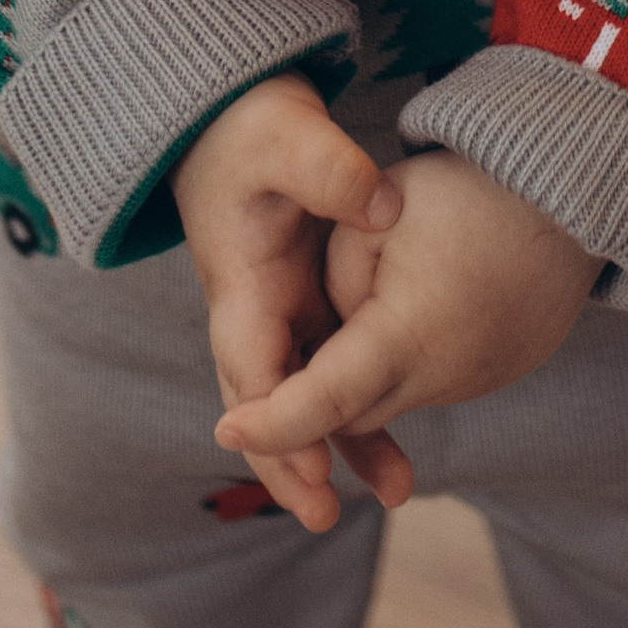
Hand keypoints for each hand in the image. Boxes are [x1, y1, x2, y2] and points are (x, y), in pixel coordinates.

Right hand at [173, 72, 408, 531]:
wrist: (228, 109)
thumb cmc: (251, 122)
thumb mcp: (287, 134)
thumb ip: (331, 169)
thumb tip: (385, 210)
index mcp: (240, 281)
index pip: (254, 367)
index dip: (278, 421)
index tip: (310, 467)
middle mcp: (253, 307)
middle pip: (270, 402)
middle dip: (294, 462)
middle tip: (328, 517)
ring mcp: (278, 306)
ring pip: (306, 390)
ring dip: (341, 440)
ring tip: (398, 490)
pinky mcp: (304, 296)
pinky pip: (329, 361)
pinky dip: (357, 399)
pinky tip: (399, 428)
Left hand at [216, 148, 599, 523]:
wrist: (573, 192)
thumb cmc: (471, 191)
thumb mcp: (383, 216)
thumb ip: (336, 276)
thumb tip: (331, 324)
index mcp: (405, 336)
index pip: (323, 400)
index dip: (271, 423)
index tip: (225, 430)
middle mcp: (441, 375)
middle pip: (352, 414)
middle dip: (306, 412)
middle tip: (259, 400)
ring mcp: (473, 380)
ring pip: (389, 402)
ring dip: (356, 388)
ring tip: (342, 335)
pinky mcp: (494, 372)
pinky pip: (428, 385)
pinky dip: (399, 370)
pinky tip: (399, 320)